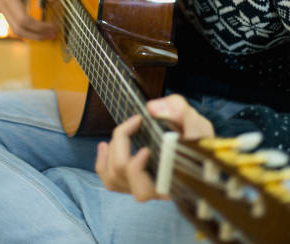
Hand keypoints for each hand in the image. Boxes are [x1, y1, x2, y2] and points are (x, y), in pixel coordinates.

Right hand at [0, 0, 56, 38]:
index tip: (54, 27)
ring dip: (31, 34)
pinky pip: (13, 22)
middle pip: (18, 28)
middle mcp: (0, 2)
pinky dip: (26, 27)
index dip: (39, 27)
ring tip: (48, 33)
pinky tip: (38, 27)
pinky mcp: (2, 5)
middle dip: (37, 34)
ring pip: (14, 28)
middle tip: (54, 34)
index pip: (23, 19)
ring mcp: (0, 5)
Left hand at [95, 94, 213, 201]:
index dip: (137, 166)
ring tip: (121, 133)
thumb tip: (152, 108)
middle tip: (134, 123)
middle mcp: (158, 189)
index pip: (148, 186)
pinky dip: (102, 163)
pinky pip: (110, 182)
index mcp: (174, 179)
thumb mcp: (193, 120)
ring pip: (115, 178)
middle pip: (126, 175)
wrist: (195, 142)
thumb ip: (178, 110)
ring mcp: (144, 188)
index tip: (144, 146)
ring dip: (112, 151)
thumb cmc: (195, 135)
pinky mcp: (134, 184)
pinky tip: (105, 146)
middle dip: (122, 144)